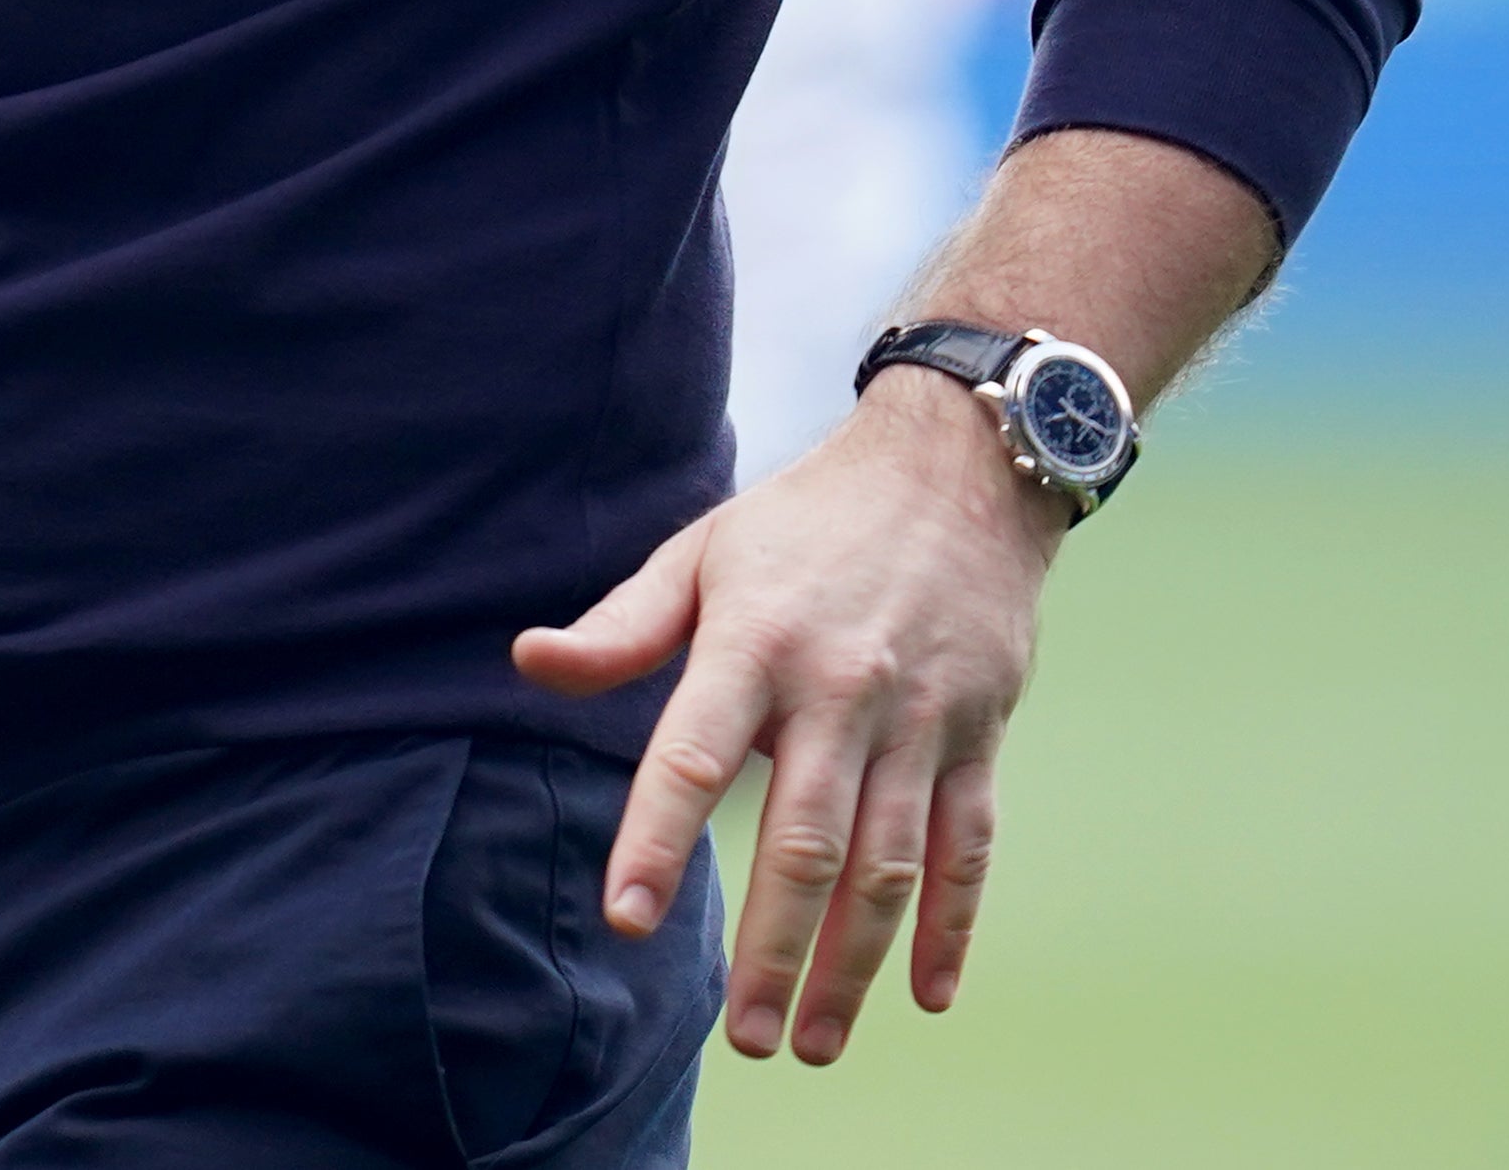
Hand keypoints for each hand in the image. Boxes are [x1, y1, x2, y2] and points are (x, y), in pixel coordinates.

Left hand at [511, 370, 1056, 1064]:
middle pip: (805, 839)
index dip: (657, 839)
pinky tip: (927, 994)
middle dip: (774, 948)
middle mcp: (842, 689)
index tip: (627, 918)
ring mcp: (921, 719)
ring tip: (815, 1039)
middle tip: (746, 1037)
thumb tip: (528, 663)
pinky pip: (968, 847)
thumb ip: (621, 627)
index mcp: (755, 642)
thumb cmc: (808, 520)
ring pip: (888, 864)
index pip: (693, 755)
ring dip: (854, 963)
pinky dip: (952, 926)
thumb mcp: (702, 553)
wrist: (960, 469)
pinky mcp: (980, 736)